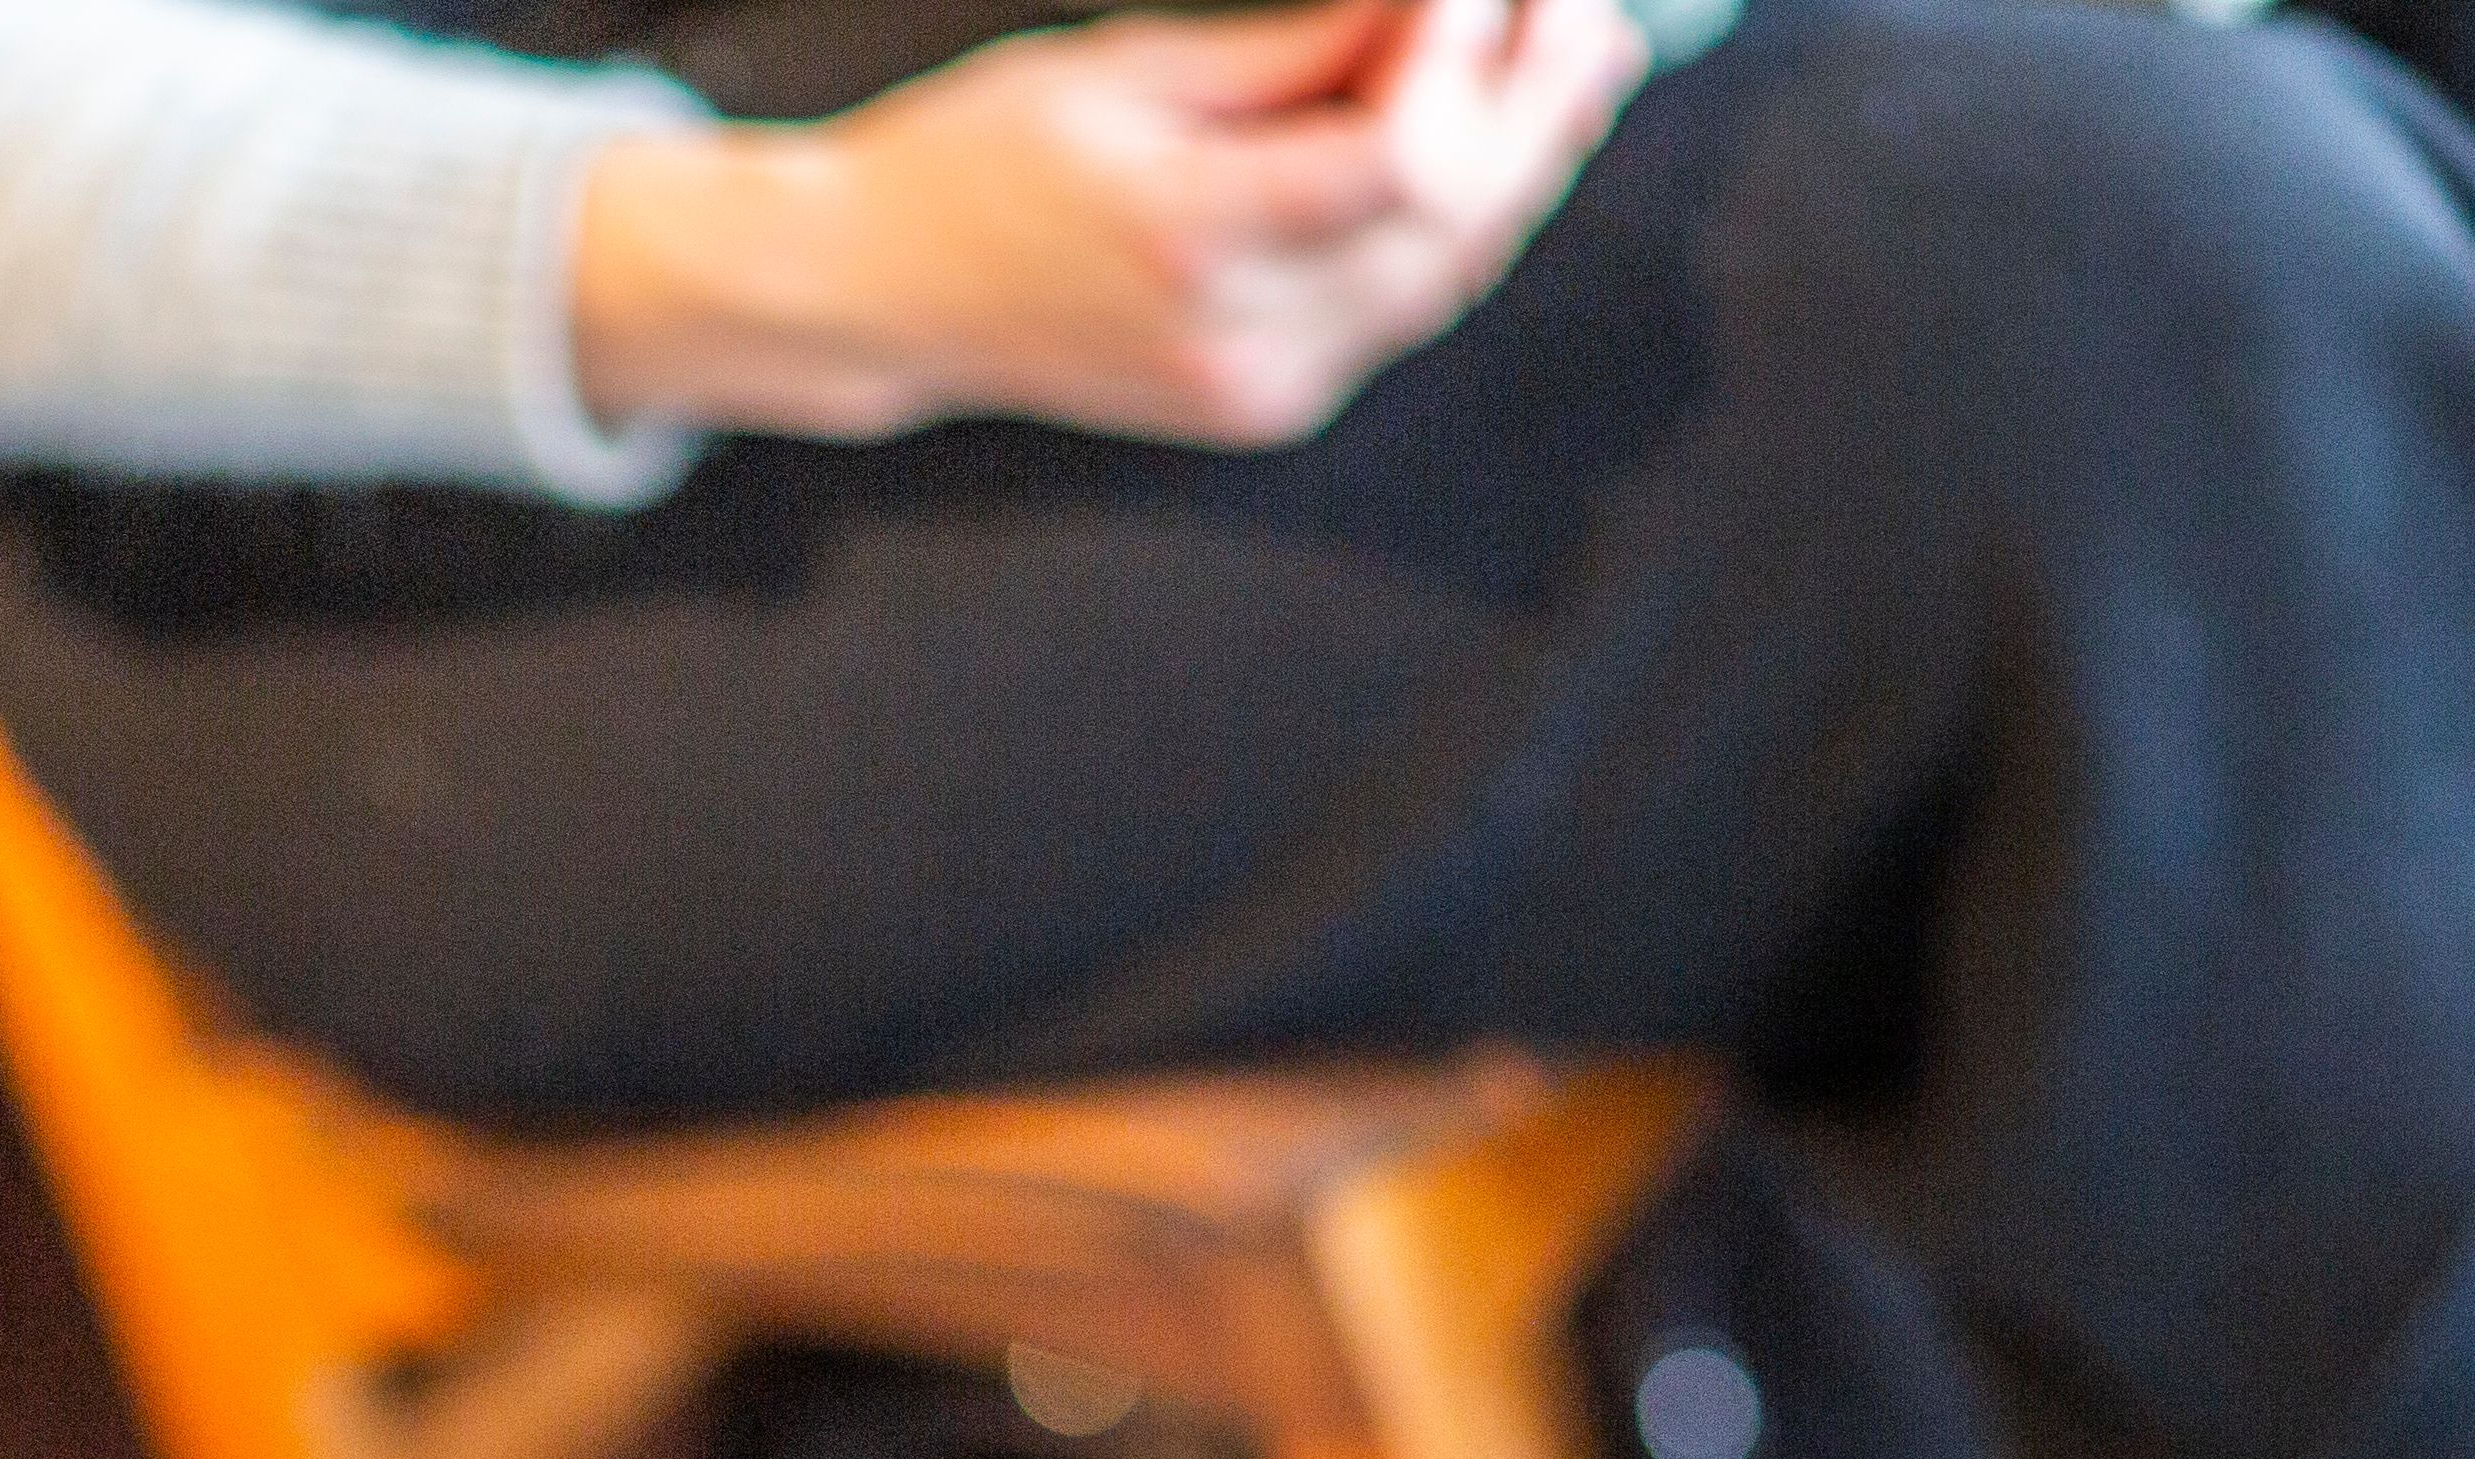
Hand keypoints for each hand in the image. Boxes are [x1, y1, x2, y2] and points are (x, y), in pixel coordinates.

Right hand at [571, 0, 1646, 448]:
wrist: (890, 296)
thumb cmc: (983, 157)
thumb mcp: (1128, 67)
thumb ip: (1297, 48)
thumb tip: (1433, 0)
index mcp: (1180, 241)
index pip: (1394, 163)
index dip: (1466, 61)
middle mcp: (1234, 337)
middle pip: (1452, 225)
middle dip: (1534, 102)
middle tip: (1583, 7)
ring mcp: (1259, 387)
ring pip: (1448, 273)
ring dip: (1526, 162)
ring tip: (1581, 56)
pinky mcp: (1272, 403)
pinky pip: (1404, 306)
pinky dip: (1465, 218)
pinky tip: (1501, 141)